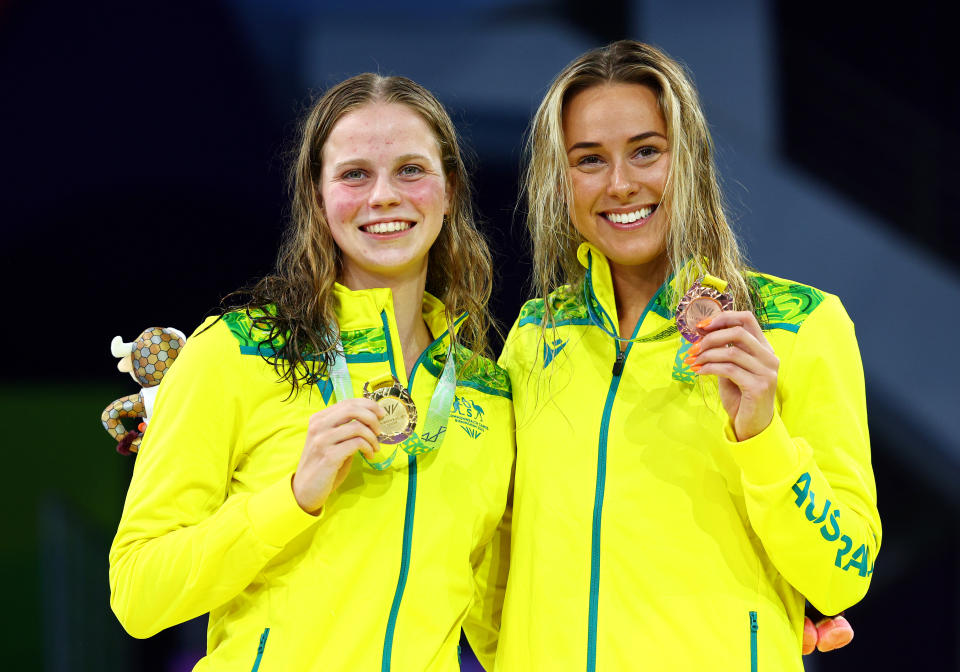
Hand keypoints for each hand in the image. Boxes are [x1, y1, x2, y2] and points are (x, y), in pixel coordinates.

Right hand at [291, 399, 383, 514]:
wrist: (305, 489)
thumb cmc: (322, 465)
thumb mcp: (332, 441)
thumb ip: (345, 429)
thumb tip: (372, 419)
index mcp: (318, 419)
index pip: (347, 402)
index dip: (368, 405)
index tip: (380, 414)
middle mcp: (318, 426)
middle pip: (352, 410)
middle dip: (372, 418)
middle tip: (380, 430)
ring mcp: (322, 441)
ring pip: (357, 427)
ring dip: (372, 437)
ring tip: (375, 448)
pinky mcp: (329, 456)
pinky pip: (356, 444)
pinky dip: (368, 448)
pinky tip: (369, 455)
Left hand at [683, 311, 778, 440]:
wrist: (752, 425)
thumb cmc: (740, 396)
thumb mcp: (731, 369)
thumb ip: (723, 351)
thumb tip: (702, 333)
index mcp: (764, 348)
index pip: (747, 319)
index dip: (723, 317)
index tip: (701, 326)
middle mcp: (769, 357)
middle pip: (737, 332)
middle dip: (710, 338)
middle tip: (692, 348)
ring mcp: (766, 372)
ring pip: (731, 352)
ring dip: (706, 355)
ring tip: (692, 362)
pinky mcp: (758, 387)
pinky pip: (728, 370)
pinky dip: (709, 368)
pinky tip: (698, 372)